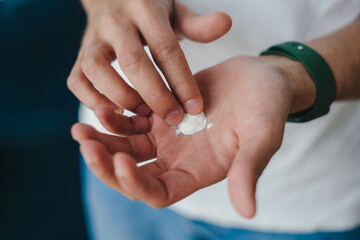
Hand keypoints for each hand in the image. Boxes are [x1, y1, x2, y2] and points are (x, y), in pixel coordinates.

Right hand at [67, 0, 231, 124]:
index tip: (195, 108)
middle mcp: (115, 22)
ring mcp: (92, 38)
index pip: (166, 48)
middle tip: (174, 119)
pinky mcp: (79, 55)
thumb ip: (197, 24)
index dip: (182, 81)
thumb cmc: (149, 11)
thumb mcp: (175, 11)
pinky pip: (77, 80)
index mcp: (145, 8)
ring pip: (98, 70)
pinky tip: (116, 113)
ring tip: (143, 115)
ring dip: (121, 97)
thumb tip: (225, 24)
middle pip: (133, 62)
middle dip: (155, 95)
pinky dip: (92, 100)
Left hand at [71, 55, 313, 217]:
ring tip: (80, 128)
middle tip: (87, 145)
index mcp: (199, 173)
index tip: (121, 163)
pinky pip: (131, 121)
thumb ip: (249, 170)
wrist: (262, 79)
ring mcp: (168, 137)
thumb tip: (248, 211)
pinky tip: (102, 105)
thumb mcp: (262, 136)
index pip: (159, 194)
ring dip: (103, 141)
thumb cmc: (268, 107)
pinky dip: (115, 117)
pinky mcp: (162, 114)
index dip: (136, 185)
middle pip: (134, 175)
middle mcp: (178, 160)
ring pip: (127, 148)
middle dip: (107, 164)